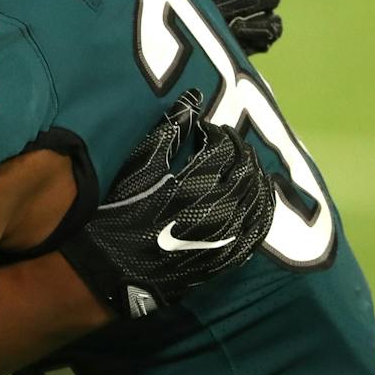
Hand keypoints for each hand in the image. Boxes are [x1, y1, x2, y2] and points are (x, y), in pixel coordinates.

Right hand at [60, 89, 275, 317]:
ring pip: (258, 199)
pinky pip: (259, 232)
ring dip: (257, 176)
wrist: (110, 273)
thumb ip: (163, 136)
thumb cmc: (116, 218)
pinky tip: (261, 199)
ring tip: (247, 165)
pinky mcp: (227, 259)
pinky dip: (265, 210)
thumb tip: (190, 101)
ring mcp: (226, 237)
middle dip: (241, 150)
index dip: (219, 134)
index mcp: (193, 184)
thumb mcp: (133, 173)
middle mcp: (217, 210)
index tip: (209, 129)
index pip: (223, 148)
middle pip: (246, 170)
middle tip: (232, 142)